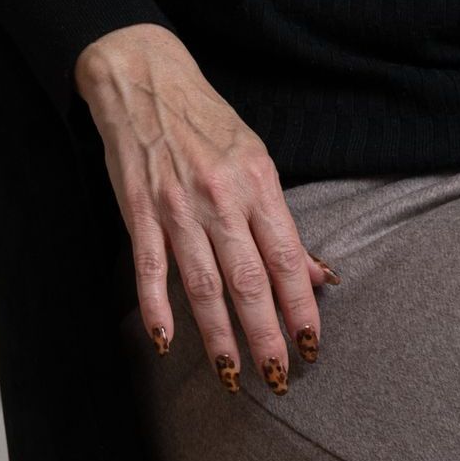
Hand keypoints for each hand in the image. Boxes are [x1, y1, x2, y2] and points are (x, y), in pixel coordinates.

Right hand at [77, 23, 337, 394]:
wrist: (147, 82)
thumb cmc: (209, 124)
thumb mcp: (257, 160)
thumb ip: (282, 222)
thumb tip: (319, 274)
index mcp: (258, 182)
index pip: (287, 257)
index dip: (301, 305)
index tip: (312, 343)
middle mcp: (221, 198)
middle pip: (249, 281)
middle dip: (266, 334)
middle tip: (279, 377)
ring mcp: (177, 208)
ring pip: (203, 285)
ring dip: (218, 336)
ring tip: (232, 374)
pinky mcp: (140, 213)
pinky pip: (150, 268)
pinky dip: (156, 307)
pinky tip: (165, 341)